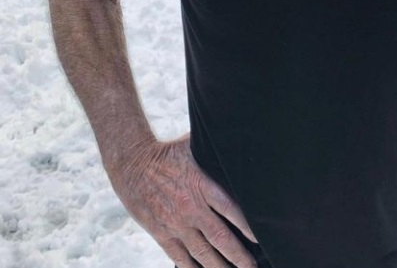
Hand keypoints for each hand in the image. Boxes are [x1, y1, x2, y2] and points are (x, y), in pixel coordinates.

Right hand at [107, 134, 257, 267]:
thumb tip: (236, 144)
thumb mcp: (194, 146)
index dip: (247, 226)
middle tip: (254, 267)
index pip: (230, 209)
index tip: (261, 239)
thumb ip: (214, 152)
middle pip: (221, 238)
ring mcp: (176, 224)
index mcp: (201, 185)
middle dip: (240, 256)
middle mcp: (191, 208)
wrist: (132, 163)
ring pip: (203, 254)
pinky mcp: (162, 234)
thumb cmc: (166, 152)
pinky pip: (181, 259)